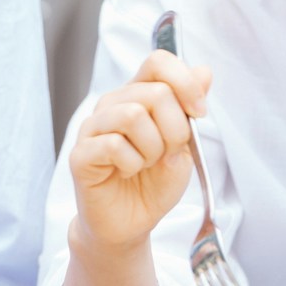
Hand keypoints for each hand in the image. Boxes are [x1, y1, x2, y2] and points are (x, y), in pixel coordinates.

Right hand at [67, 50, 211, 252]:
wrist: (131, 223)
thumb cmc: (153, 183)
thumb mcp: (184, 144)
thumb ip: (189, 108)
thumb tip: (204, 70)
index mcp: (137, 95)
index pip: (158, 62)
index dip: (185, 82)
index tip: (199, 113)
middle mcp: (112, 104)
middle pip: (155, 92)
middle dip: (175, 130)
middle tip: (166, 154)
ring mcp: (93, 127)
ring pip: (133, 115)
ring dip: (152, 148)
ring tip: (144, 164)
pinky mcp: (81, 153)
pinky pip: (114, 145)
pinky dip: (132, 164)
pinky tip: (126, 172)